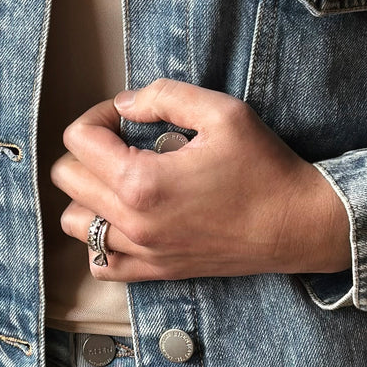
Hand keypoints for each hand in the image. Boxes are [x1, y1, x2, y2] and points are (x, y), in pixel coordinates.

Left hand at [49, 78, 351, 279]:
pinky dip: (100, 240)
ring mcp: (143, 251)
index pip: (78, 140)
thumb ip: (165, 96)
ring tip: (121, 179)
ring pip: (75, 222)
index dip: (97, 116)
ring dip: (88, 194)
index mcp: (142, 181)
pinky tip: (126, 218)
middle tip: (123, 141)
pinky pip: (100, 262)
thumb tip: (125, 104)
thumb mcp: (222, 112)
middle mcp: (133, 222)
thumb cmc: (265, 168)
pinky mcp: (156, 271)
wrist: (298, 225)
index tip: (125, 116)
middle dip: (88, 150)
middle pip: (67, 178)